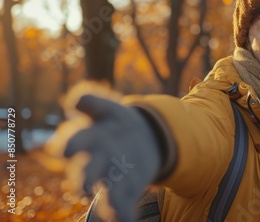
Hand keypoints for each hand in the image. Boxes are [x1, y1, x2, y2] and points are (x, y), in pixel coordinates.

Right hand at [64, 95, 160, 221]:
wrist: (143, 137)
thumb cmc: (116, 121)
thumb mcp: (107, 107)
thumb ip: (91, 101)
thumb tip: (75, 100)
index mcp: (88, 138)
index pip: (75, 142)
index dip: (70, 145)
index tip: (66, 150)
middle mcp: (95, 161)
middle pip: (86, 172)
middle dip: (84, 180)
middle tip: (83, 188)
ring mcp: (110, 177)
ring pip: (104, 191)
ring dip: (105, 200)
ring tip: (112, 208)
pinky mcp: (127, 190)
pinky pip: (122, 204)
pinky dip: (123, 215)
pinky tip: (126, 220)